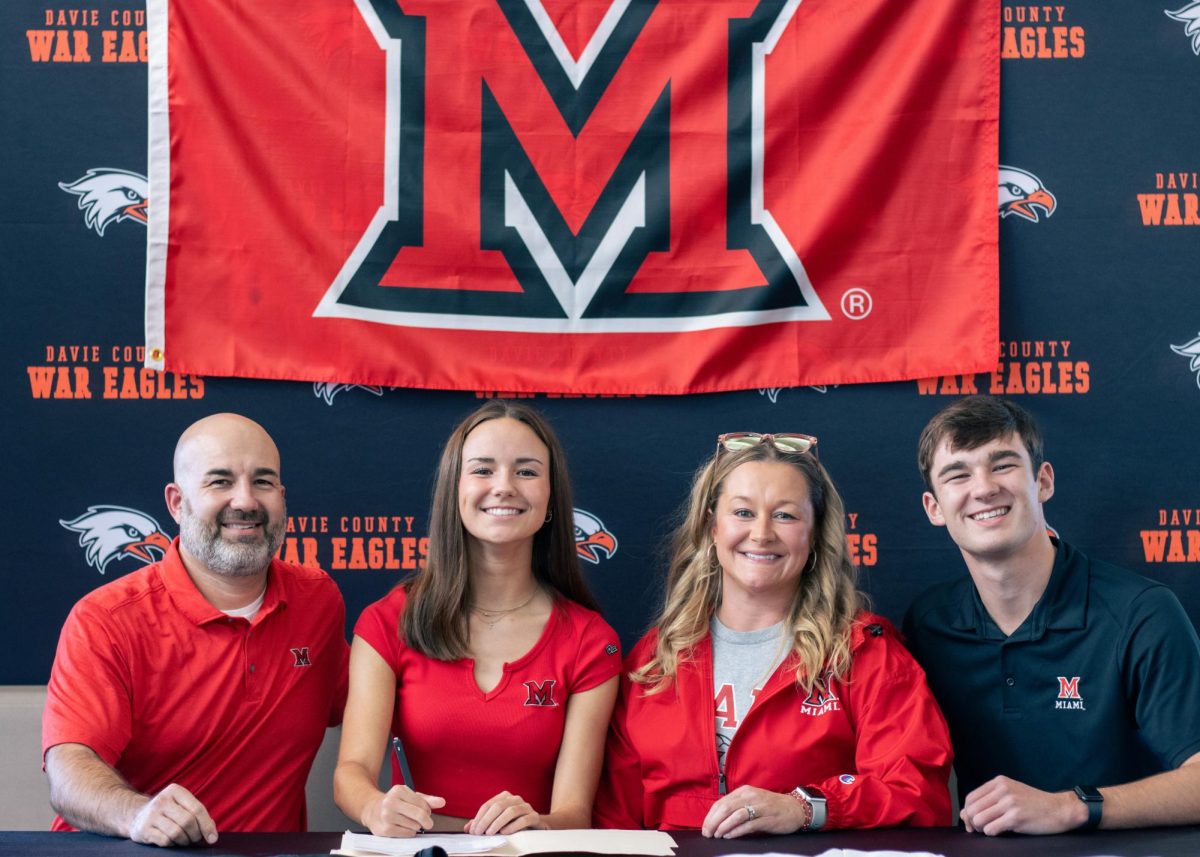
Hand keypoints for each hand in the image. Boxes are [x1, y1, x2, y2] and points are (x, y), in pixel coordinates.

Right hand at [127, 783, 217, 846]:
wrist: (135, 816)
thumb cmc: (166, 812)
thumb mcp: (181, 805)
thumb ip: (197, 814)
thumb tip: (211, 834)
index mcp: (175, 790)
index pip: (197, 809)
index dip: (207, 825)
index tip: (212, 838)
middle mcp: (162, 800)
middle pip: (188, 821)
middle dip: (195, 834)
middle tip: (195, 839)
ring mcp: (151, 815)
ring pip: (177, 832)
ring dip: (184, 841)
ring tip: (184, 840)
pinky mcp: (143, 829)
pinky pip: (165, 841)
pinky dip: (172, 844)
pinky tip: (171, 841)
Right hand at [364, 785, 446, 836]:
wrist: (372, 810)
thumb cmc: (395, 803)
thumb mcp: (410, 797)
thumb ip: (427, 799)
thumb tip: (442, 802)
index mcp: (399, 790)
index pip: (423, 804)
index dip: (428, 810)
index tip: (426, 812)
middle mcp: (391, 802)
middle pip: (419, 815)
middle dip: (426, 821)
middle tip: (427, 823)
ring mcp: (387, 816)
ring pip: (414, 826)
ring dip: (416, 827)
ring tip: (409, 822)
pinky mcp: (385, 829)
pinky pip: (407, 834)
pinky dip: (409, 833)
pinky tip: (404, 828)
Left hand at [465, 791, 542, 834]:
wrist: (537, 824)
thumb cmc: (514, 822)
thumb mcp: (497, 821)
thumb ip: (483, 822)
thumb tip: (468, 828)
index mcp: (505, 797)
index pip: (488, 805)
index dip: (479, 818)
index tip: (473, 830)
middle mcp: (515, 799)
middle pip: (498, 806)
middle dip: (486, 820)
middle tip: (479, 832)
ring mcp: (526, 806)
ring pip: (511, 811)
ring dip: (498, 823)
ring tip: (490, 833)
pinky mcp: (534, 816)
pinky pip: (524, 819)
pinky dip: (513, 826)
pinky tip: (505, 832)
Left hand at [701, 785, 807, 838]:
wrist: (795, 809)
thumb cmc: (770, 807)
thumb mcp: (752, 802)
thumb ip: (736, 807)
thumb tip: (717, 819)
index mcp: (744, 791)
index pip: (721, 802)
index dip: (710, 816)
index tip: (705, 827)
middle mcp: (750, 796)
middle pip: (726, 808)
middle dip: (713, 822)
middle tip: (707, 833)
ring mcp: (760, 807)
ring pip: (736, 815)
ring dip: (723, 827)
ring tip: (717, 835)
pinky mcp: (768, 818)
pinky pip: (749, 824)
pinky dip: (737, 831)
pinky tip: (730, 836)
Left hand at [960, 776, 1086, 834]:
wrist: (1060, 809)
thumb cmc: (1034, 803)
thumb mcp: (1011, 794)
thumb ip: (989, 800)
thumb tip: (964, 814)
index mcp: (999, 782)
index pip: (970, 797)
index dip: (967, 812)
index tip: (971, 821)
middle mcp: (1002, 790)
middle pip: (972, 809)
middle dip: (972, 822)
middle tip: (980, 829)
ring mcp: (1009, 803)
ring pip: (979, 820)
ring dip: (981, 829)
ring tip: (990, 829)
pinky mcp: (1016, 818)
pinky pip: (991, 829)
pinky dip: (991, 833)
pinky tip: (1000, 832)